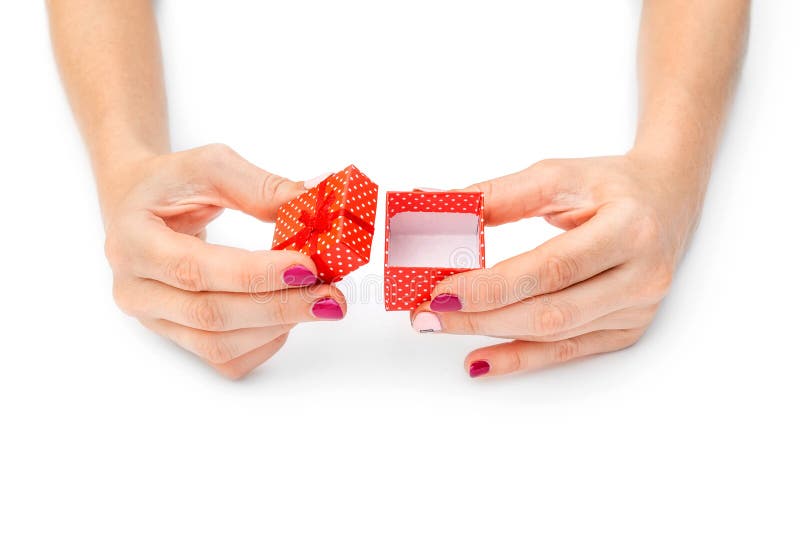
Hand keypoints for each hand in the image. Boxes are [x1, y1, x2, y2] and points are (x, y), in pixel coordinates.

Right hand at [103, 144, 345, 378]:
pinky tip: (287, 317)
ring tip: (318, 302)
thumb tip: (315, 200)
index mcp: (133, 241)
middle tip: (329, 295)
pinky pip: (224, 359)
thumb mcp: (210, 167)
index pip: (195, 270)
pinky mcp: (175, 337)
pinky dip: (264, 343)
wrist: (136, 205)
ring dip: (276, 327)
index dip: (255, 274)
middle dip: (278, 307)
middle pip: (211, 316)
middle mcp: (135, 289)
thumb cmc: (169, 184)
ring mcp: (153, 320)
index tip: (306, 267)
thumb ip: (260, 187)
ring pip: (218, 345)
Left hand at [411, 154, 705, 377]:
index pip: (551, 268)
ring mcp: (638, 310)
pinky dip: (519, 359)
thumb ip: (497, 196)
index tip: (442, 291)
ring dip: (491, 335)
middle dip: (481, 317)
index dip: (493, 286)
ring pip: (554, 335)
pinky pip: (566, 352)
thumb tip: (436, 206)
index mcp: (630, 229)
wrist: (667, 199)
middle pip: (549, 311)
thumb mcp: (556, 176)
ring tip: (442, 326)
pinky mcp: (627, 329)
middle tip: (428, 314)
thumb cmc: (611, 185)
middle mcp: (642, 276)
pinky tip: (480, 360)